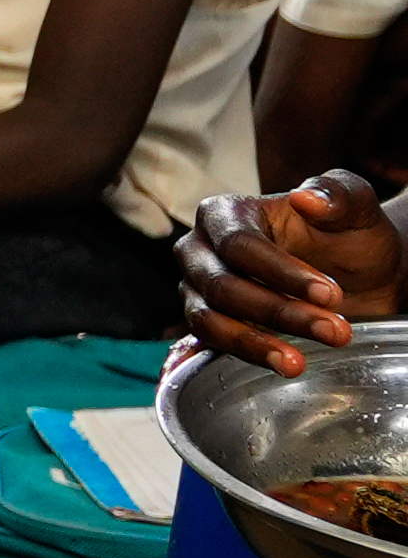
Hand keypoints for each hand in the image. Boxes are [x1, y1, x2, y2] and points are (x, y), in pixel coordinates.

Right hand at [185, 169, 398, 374]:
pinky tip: (286, 364)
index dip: (281, 272)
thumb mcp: (355, 206)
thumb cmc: (350, 234)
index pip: (238, 244)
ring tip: (300, 362)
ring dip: (257, 342)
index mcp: (225, 213)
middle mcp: (200, 249)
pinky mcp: (208, 321)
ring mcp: (198, 287)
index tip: (329, 293)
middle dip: (279, 312)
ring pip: (209, 319)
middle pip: (222, 285)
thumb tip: (306, 199)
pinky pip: (213, 342)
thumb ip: (336, 193)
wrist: (360, 273)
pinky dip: (249, 355)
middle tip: (336, 330)